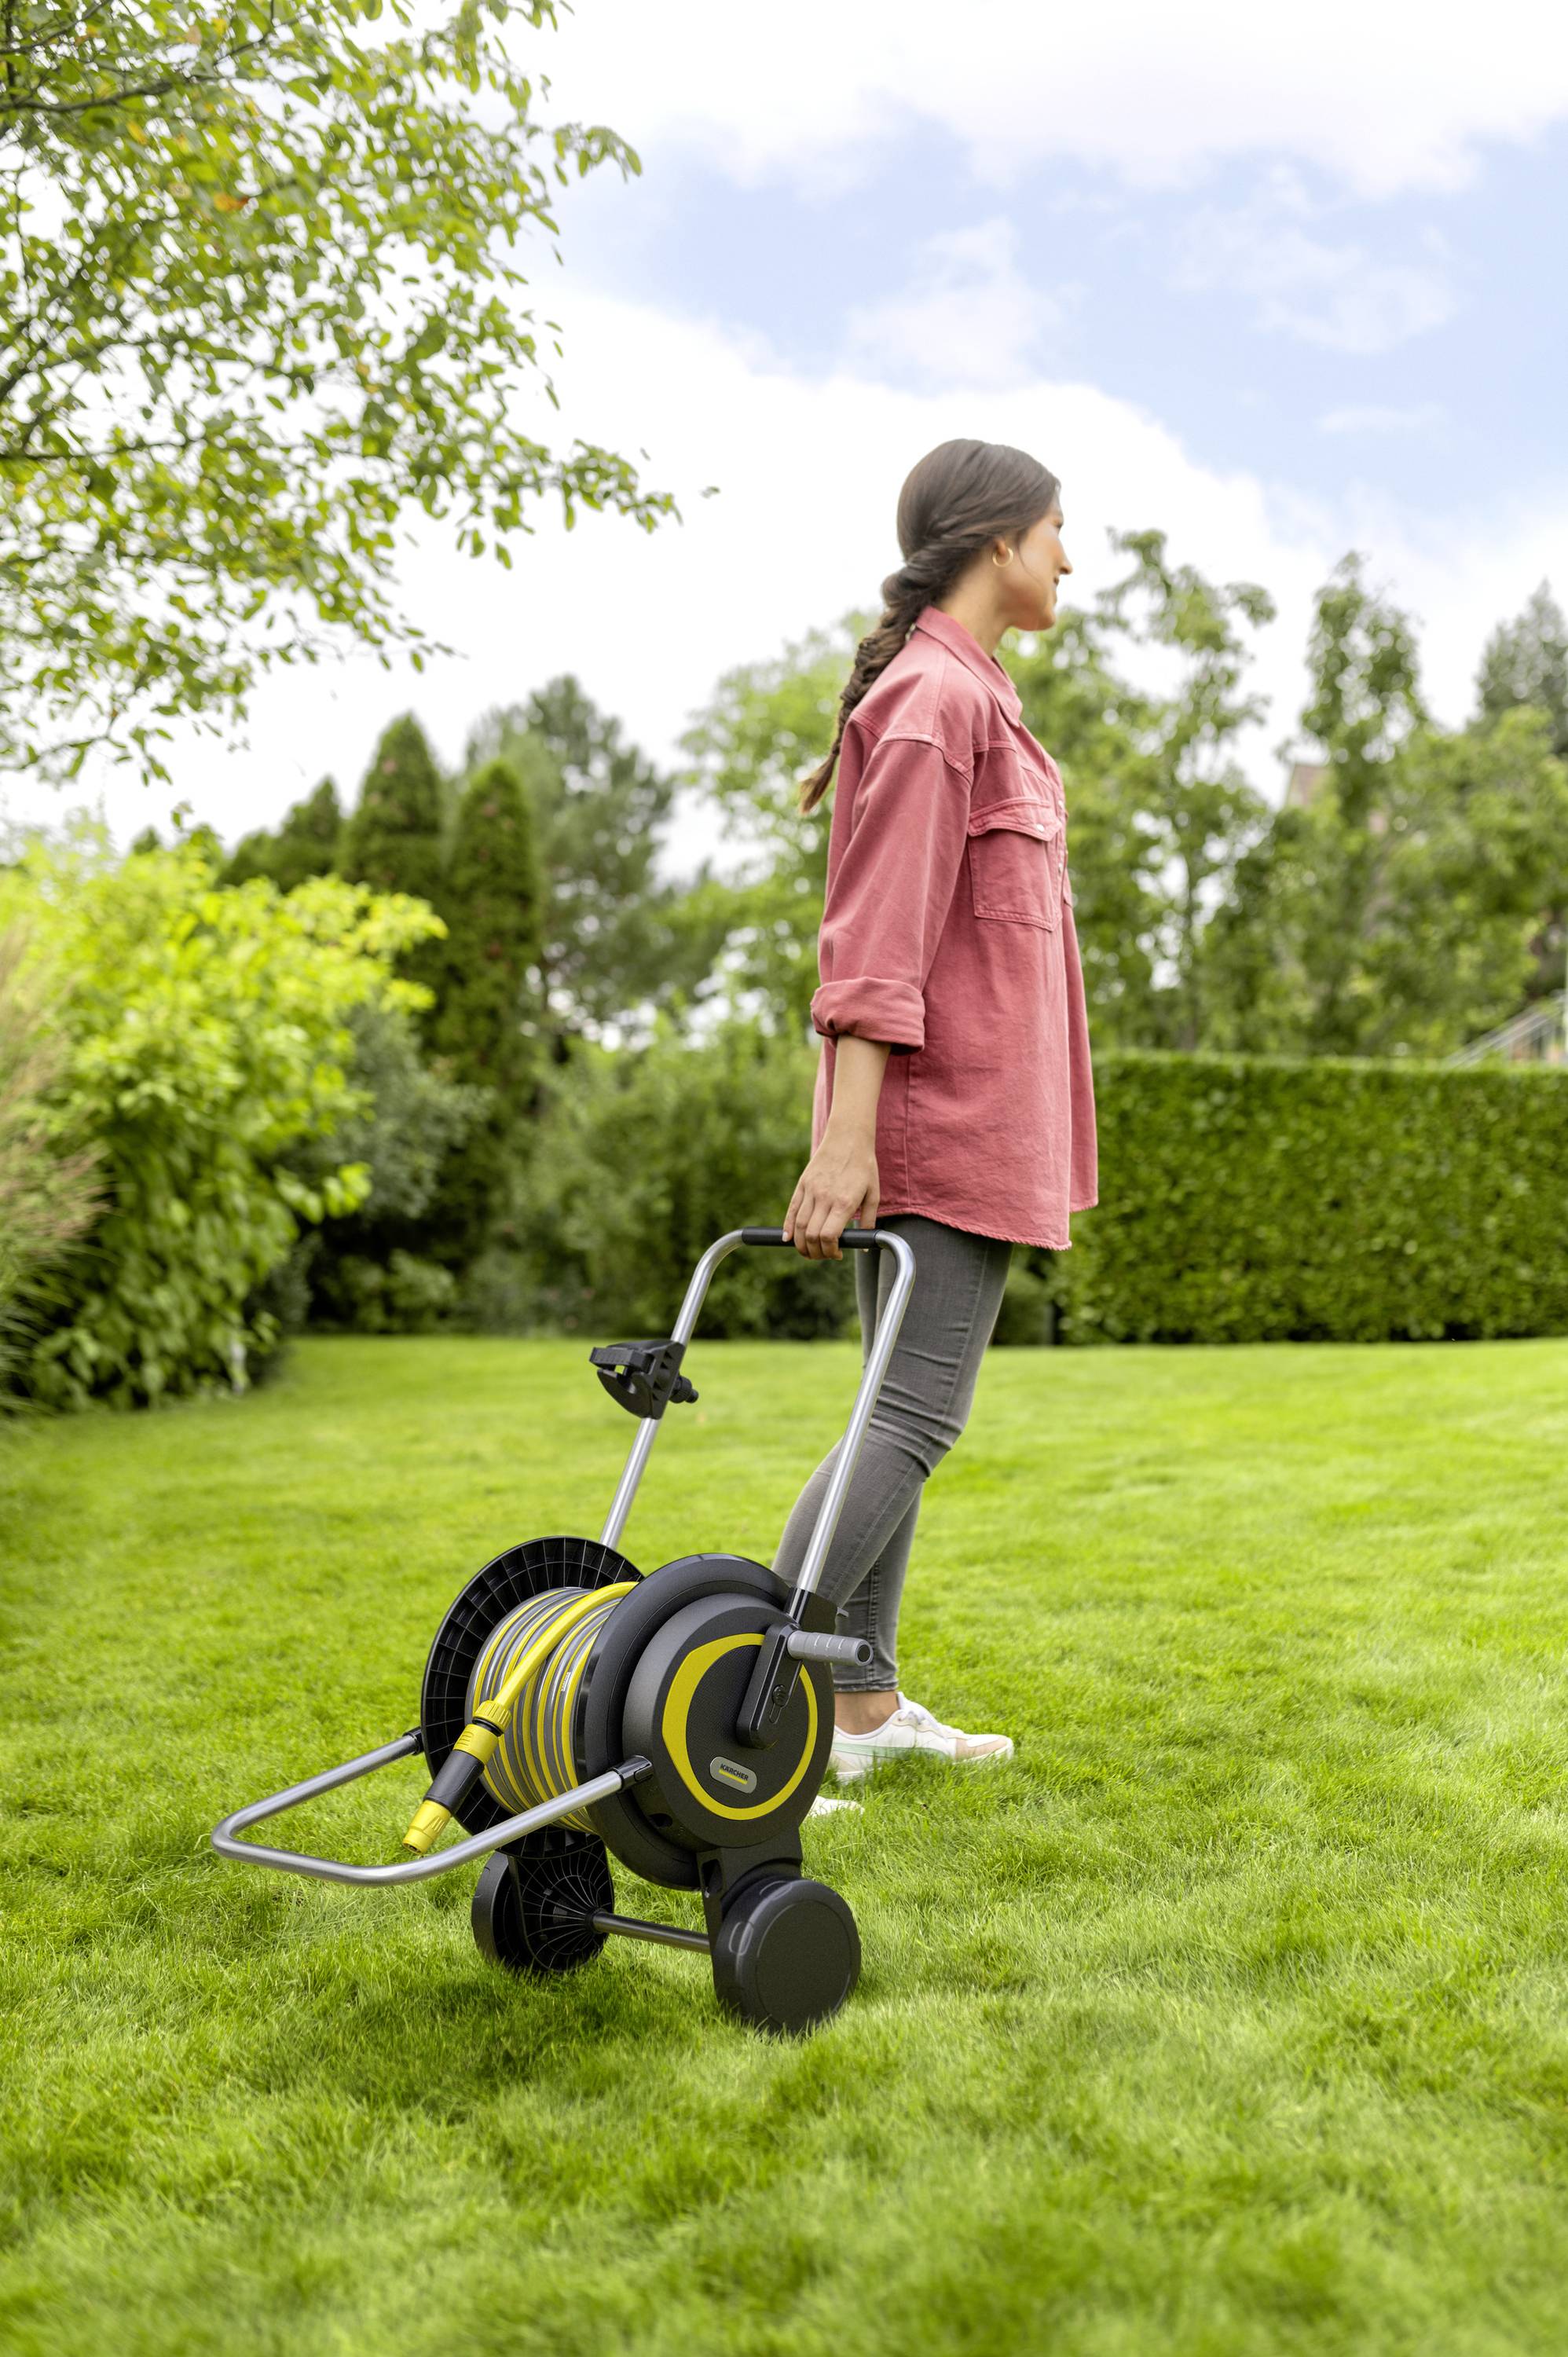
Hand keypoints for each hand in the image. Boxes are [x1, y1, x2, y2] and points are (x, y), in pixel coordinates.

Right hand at [783, 1130, 878, 1259]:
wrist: (848, 1137)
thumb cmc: (864, 1166)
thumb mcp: (873, 1194)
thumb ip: (868, 1221)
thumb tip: (864, 1246)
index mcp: (844, 1202)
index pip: (828, 1236)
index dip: (830, 1251)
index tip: (837, 1254)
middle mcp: (825, 1198)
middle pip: (810, 1235)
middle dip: (815, 1252)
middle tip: (823, 1255)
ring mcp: (811, 1190)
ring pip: (798, 1226)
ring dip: (801, 1244)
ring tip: (808, 1251)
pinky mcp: (802, 1184)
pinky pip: (791, 1210)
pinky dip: (787, 1227)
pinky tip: (787, 1239)